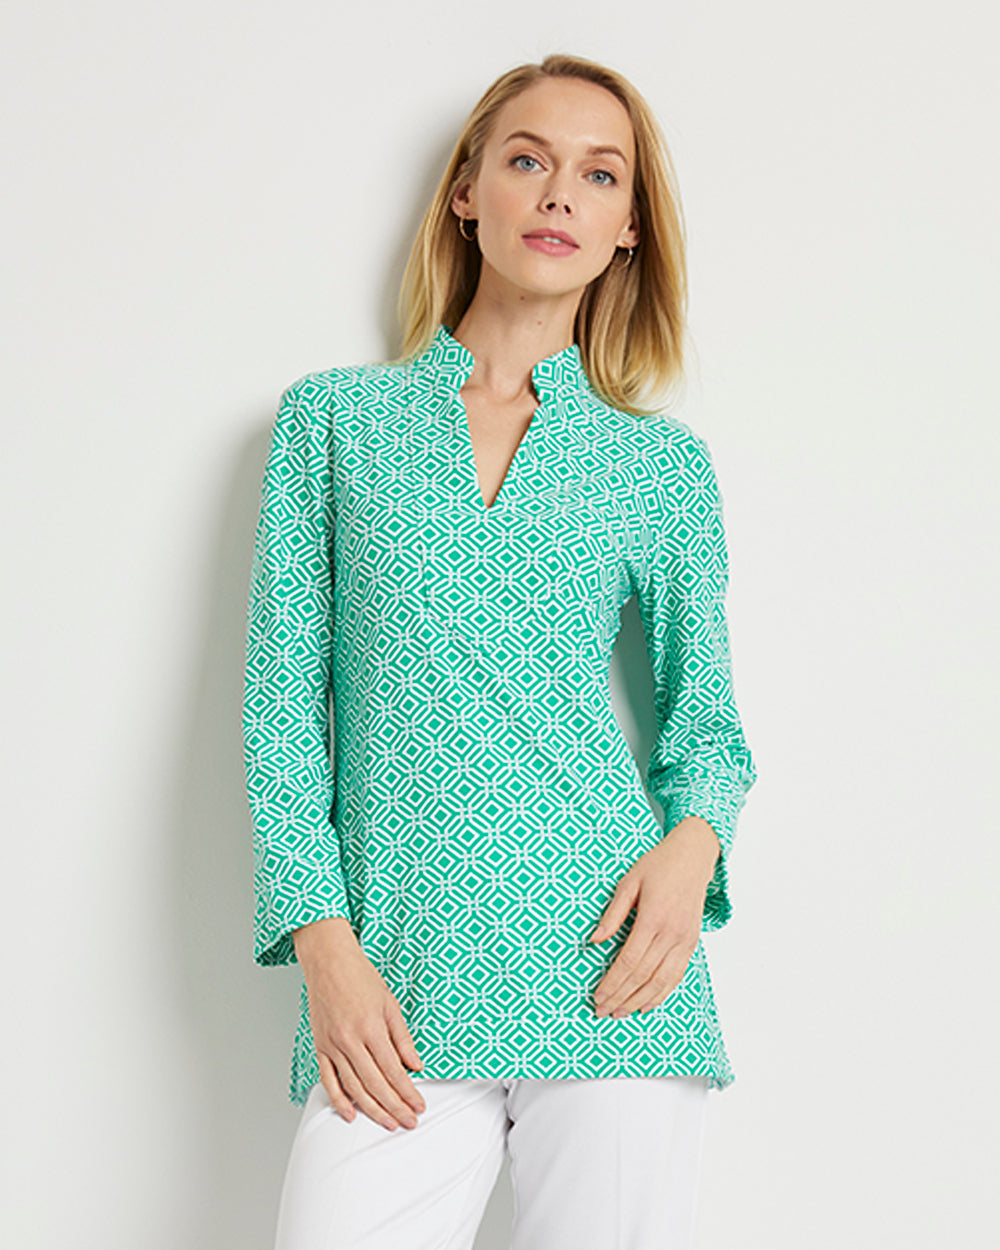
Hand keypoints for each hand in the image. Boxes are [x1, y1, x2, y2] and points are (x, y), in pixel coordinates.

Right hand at [293, 917, 426, 1131]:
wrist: (329, 962)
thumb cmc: (360, 978)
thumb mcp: (390, 1004)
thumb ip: (402, 1038)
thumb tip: (415, 1066)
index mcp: (371, 1028)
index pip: (393, 1070)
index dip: (407, 1092)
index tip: (419, 1106)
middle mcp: (350, 1040)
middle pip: (375, 1084)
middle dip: (394, 1107)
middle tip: (409, 1122)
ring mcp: (332, 1045)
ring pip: (353, 1087)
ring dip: (372, 1109)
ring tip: (389, 1123)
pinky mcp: (320, 1047)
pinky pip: (328, 1079)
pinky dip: (339, 1100)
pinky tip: (351, 1114)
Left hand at [588, 817, 719, 1017]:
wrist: (693, 857)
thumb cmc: (658, 865)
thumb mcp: (628, 882)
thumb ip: (612, 914)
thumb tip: (594, 942)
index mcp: (652, 918)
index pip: (628, 961)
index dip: (612, 983)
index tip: (597, 996)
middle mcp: (671, 933)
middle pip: (642, 976)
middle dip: (620, 997)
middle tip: (602, 1011)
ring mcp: (685, 940)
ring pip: (661, 981)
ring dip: (639, 1001)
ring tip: (620, 1013)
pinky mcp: (692, 943)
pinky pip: (677, 975)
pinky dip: (661, 993)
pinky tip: (647, 1004)